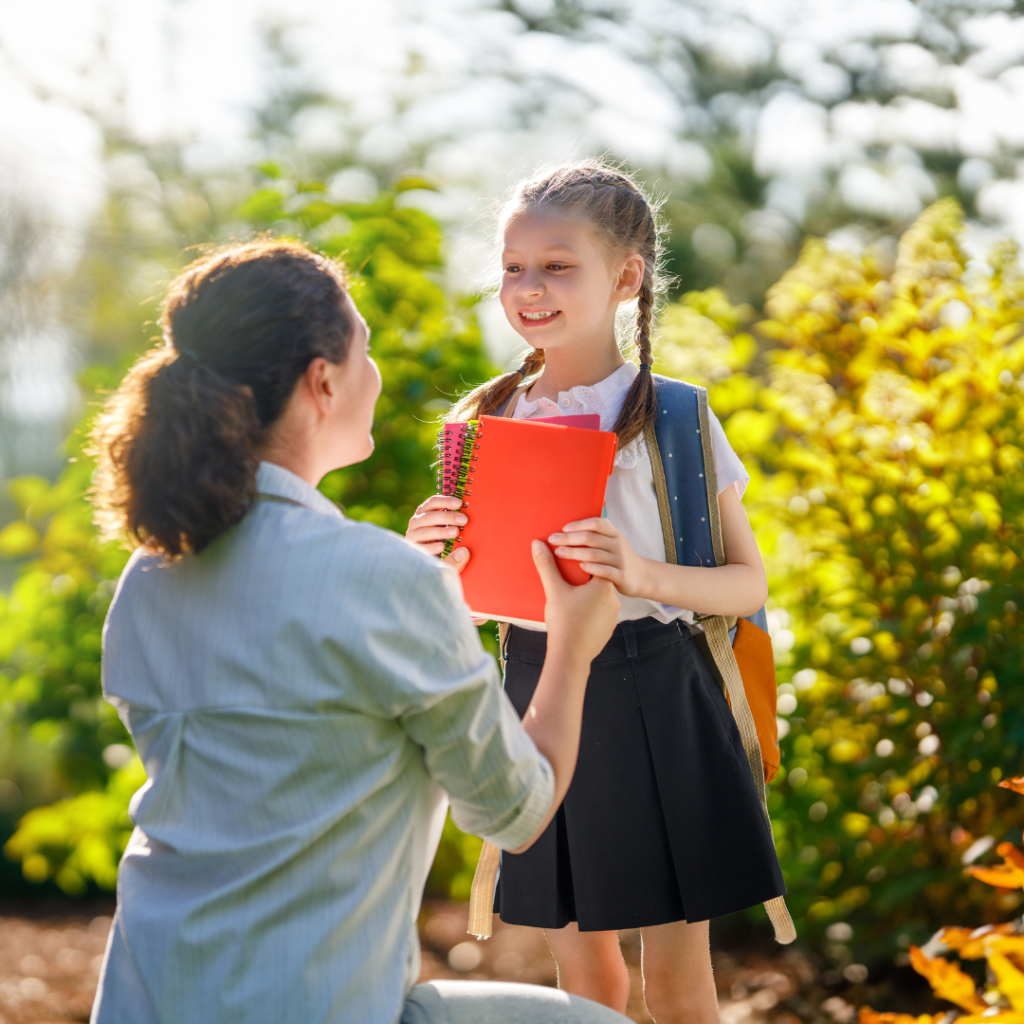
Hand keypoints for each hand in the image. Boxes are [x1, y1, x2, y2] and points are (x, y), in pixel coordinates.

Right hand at [406, 494, 470, 574]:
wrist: (427, 565)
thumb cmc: (442, 540)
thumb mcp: (448, 530)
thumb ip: (454, 523)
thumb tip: (466, 519)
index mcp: (425, 512)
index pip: (432, 502)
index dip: (445, 501)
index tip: (459, 503)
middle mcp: (416, 523)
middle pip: (429, 516)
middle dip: (447, 517)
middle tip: (463, 520)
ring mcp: (413, 536)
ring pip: (425, 531)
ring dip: (441, 531)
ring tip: (455, 532)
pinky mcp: (413, 550)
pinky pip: (421, 548)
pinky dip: (431, 547)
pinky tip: (442, 546)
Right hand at [531, 540, 618, 665]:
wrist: (570, 656)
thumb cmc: (564, 622)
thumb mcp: (554, 591)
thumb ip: (547, 566)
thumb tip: (538, 544)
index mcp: (604, 586)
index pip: (596, 565)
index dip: (582, 562)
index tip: (571, 562)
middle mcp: (613, 600)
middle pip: (598, 581)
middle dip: (583, 580)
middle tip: (567, 580)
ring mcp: (612, 616)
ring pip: (599, 599)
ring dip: (587, 597)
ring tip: (570, 598)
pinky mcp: (608, 629)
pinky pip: (599, 614)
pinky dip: (589, 612)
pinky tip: (576, 615)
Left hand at [548, 518, 651, 597]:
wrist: (644, 576)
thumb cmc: (619, 558)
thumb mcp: (613, 543)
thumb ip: (597, 536)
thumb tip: (568, 530)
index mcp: (614, 534)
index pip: (596, 523)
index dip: (579, 524)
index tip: (563, 528)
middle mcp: (618, 544)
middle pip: (590, 538)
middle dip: (569, 538)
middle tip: (553, 539)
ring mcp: (620, 560)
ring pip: (594, 554)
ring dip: (574, 552)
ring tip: (559, 552)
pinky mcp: (622, 576)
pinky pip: (604, 570)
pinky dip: (591, 567)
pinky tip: (579, 567)